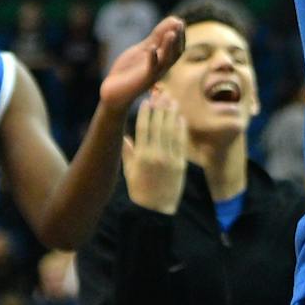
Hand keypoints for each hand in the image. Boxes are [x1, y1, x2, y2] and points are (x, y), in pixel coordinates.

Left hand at [98, 16, 185, 112]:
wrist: (113, 91)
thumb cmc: (129, 70)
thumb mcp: (143, 50)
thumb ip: (155, 38)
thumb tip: (171, 21)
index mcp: (162, 60)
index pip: (177, 47)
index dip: (180, 34)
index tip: (179, 20)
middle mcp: (161, 68)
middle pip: (175, 53)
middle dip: (178, 38)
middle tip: (179, 23)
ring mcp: (153, 74)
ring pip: (166, 61)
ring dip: (169, 47)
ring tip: (171, 33)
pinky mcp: (144, 80)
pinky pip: (151, 70)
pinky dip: (152, 58)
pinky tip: (151, 48)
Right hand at [122, 87, 188, 214]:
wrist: (155, 211)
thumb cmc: (139, 191)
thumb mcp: (129, 173)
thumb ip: (127, 153)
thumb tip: (123, 137)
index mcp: (140, 156)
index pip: (143, 128)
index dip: (146, 112)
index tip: (147, 100)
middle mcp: (155, 155)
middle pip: (158, 125)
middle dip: (160, 108)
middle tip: (161, 94)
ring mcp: (169, 159)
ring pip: (171, 131)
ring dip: (171, 113)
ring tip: (172, 100)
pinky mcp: (180, 164)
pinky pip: (181, 142)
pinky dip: (181, 128)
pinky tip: (180, 118)